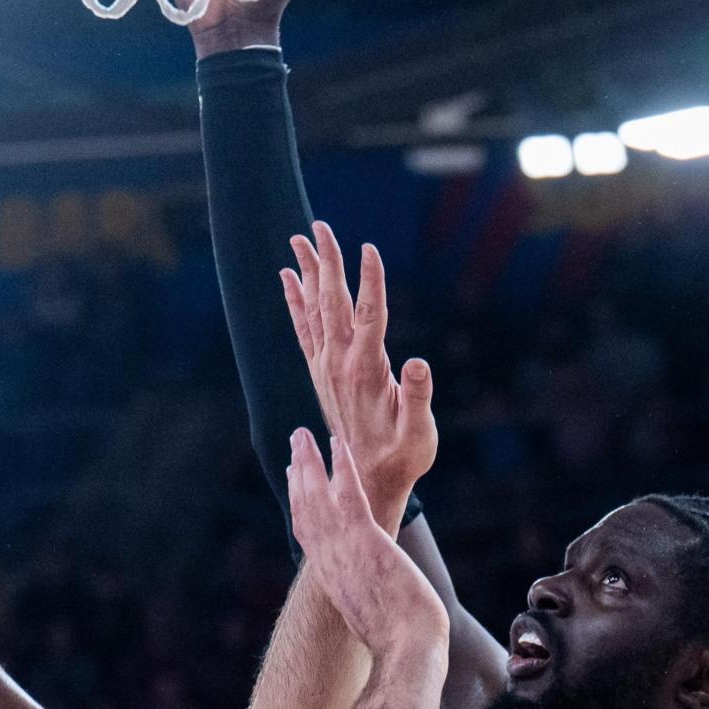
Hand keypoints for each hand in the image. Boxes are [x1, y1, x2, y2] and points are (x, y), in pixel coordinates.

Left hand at [281, 223, 435, 532]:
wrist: (366, 482)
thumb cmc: (402, 455)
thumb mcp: (419, 432)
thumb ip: (417, 397)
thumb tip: (416, 363)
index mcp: (367, 371)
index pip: (369, 316)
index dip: (371, 282)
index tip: (370, 249)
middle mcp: (340, 364)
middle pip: (333, 303)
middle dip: (327, 262)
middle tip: (320, 226)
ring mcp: (326, 367)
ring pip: (315, 310)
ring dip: (308, 273)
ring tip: (299, 240)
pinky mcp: (321, 372)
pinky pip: (304, 328)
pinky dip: (296, 301)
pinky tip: (289, 278)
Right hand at [287, 429, 446, 659]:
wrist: (408, 652)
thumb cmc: (400, 641)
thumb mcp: (372, 615)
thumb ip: (364, 596)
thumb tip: (372, 597)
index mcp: (330, 577)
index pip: (306, 532)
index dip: (298, 501)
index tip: (294, 477)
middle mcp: (329, 561)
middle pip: (304, 509)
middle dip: (298, 473)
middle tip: (294, 443)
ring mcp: (345, 551)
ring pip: (317, 498)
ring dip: (310, 462)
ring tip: (304, 432)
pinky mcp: (367, 543)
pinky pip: (350, 497)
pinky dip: (342, 468)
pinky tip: (338, 444)